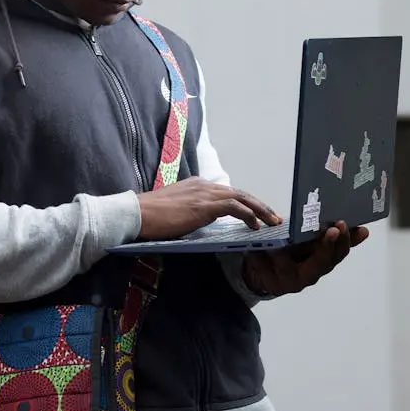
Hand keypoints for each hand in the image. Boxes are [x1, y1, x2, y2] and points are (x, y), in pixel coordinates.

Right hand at [137, 177, 281, 239]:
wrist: (136, 214)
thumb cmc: (150, 216)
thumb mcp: (174, 210)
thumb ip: (189, 211)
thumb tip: (198, 221)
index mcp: (196, 185)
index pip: (227, 192)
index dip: (245, 203)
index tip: (256, 213)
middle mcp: (202, 185)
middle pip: (239, 193)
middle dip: (259, 205)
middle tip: (273, 216)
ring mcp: (204, 194)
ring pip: (242, 198)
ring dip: (260, 210)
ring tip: (272, 221)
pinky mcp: (204, 205)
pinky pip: (234, 207)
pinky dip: (248, 215)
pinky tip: (255, 224)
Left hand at [241, 221, 368, 296]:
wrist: (262, 270)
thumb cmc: (290, 253)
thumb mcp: (309, 245)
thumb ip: (332, 239)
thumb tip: (363, 230)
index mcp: (320, 266)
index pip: (336, 256)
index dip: (341, 243)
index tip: (342, 225)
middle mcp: (307, 277)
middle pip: (320, 264)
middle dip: (323, 246)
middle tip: (326, 228)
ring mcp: (287, 281)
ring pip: (287, 263)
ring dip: (283, 250)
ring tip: (281, 236)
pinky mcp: (266, 280)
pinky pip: (263, 266)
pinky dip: (258, 256)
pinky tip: (254, 247)